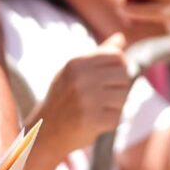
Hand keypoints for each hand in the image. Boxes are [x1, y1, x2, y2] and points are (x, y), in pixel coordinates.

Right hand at [33, 33, 135, 156]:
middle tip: (103, 98)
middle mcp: (80, 78)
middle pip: (124, 75)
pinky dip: (112, 121)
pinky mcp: (92, 119)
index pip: (118, 57)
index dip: (119, 69)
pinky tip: (96, 122)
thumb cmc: (64, 98)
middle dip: (119, 88)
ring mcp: (86, 98)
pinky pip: (119, 116)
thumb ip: (100, 54)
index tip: (108, 80)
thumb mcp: (75, 71)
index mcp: (76, 62)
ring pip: (124, 96)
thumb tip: (121, 37)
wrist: (45, 132)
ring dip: (116, 106)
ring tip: (98, 110)